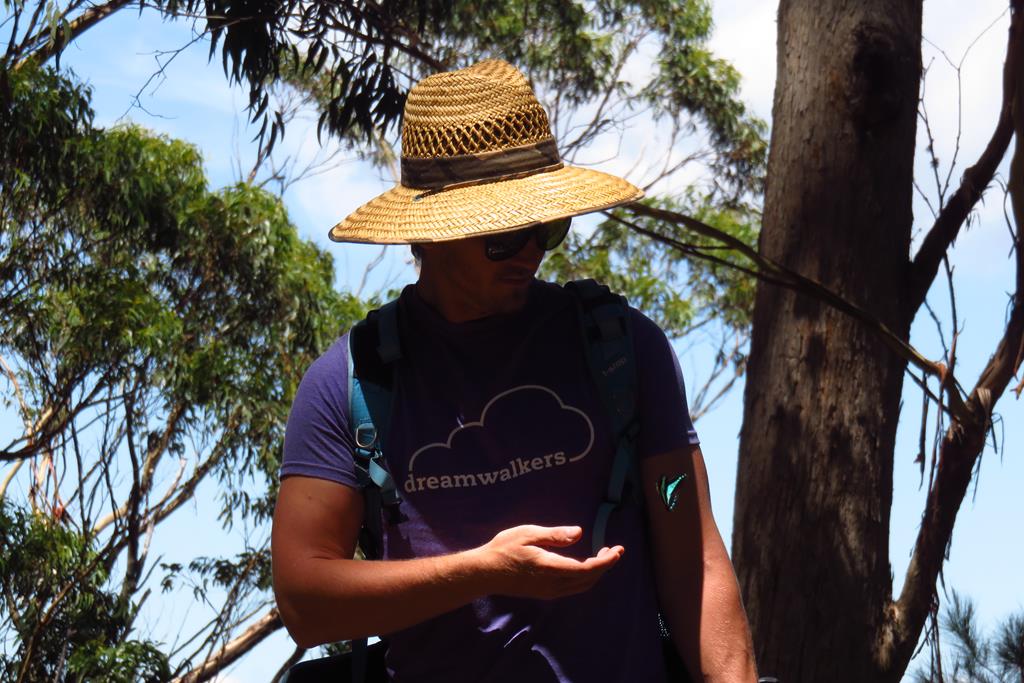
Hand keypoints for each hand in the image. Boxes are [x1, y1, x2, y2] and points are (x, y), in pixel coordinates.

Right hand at [472, 525, 623, 599]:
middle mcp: (553, 584)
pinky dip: (585, 577)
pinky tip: (583, 564)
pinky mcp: (544, 592)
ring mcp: (549, 591)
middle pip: (589, 579)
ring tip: (602, 555)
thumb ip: (555, 535)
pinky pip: (573, 588)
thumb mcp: (529, 533)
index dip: (606, 561)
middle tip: (614, 549)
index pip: (587, 569)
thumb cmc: (504, 548)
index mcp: (551, 568)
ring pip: (582, 586)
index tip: (618, 549)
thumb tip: (579, 533)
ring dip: (596, 572)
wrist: (484, 573)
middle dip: (605, 566)